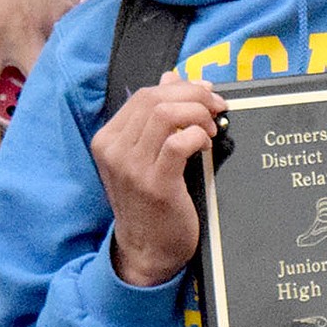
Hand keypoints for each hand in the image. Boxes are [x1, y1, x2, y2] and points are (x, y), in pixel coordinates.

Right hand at [91, 71, 226, 287]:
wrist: (147, 250)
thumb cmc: (150, 202)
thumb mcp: (146, 156)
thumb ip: (155, 117)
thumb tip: (172, 75)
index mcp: (108, 139)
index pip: (144, 94)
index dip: (181, 87)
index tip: (207, 93)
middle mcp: (114, 150)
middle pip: (155, 98)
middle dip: (194, 95)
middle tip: (217, 106)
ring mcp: (131, 167)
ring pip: (166, 114)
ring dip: (197, 114)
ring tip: (210, 128)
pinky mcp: (155, 184)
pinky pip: (179, 142)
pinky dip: (198, 136)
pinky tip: (206, 145)